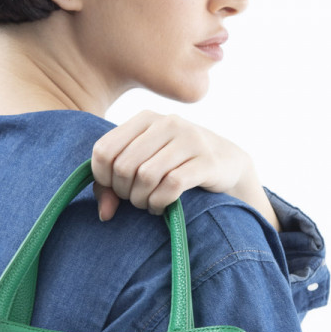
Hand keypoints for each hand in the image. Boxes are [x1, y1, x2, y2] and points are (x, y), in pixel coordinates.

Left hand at [91, 110, 280, 230]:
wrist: (227, 162)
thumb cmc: (175, 165)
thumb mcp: (141, 166)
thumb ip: (112, 186)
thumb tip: (104, 213)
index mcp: (144, 118)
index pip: (103, 150)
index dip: (103, 178)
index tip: (115, 190)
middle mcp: (167, 122)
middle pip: (124, 166)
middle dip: (124, 193)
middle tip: (135, 199)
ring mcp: (189, 139)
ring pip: (146, 177)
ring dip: (142, 200)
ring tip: (148, 204)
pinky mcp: (206, 161)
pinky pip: (171, 186)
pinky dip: (160, 202)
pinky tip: (161, 207)